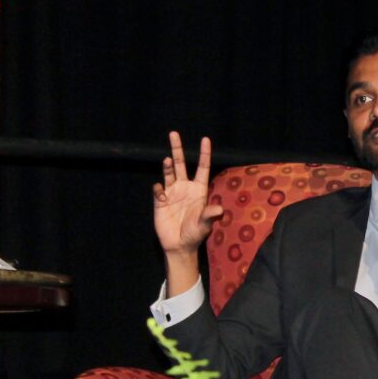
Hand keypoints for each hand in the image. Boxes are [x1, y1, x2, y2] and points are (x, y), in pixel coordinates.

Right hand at [153, 132, 222, 295]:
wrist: (179, 245)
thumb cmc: (195, 234)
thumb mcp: (204, 225)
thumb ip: (209, 215)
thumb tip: (219, 209)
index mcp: (199, 190)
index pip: (203, 168)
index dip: (204, 154)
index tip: (205, 139)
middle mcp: (185, 188)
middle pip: (182, 164)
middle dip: (178, 148)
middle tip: (174, 133)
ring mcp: (172, 193)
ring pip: (169, 172)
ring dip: (168, 165)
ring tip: (168, 160)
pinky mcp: (160, 200)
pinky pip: (158, 189)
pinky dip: (158, 189)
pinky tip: (161, 194)